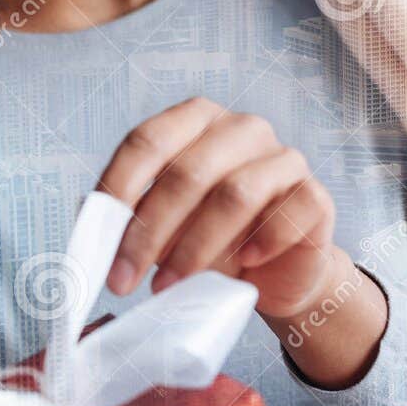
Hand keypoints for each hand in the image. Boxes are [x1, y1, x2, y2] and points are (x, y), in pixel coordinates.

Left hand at [96, 97, 341, 317]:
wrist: (276, 274)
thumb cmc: (212, 240)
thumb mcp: (164, 227)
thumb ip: (131, 220)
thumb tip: (92, 234)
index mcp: (196, 121)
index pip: (147, 140)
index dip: (118, 190)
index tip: (99, 241)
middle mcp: (242, 129)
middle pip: (187, 172)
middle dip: (149, 231)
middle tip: (125, 279)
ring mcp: (284, 158)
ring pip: (234, 194)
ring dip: (194, 247)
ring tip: (169, 284)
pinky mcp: (314, 194)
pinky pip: (286, 215)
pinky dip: (259, 245)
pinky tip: (243, 265)